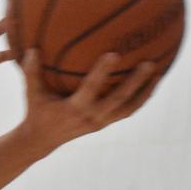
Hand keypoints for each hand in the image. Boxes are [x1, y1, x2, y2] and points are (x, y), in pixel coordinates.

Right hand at [19, 49, 158, 148]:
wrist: (42, 140)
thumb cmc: (37, 112)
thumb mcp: (32, 94)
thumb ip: (32, 73)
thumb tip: (32, 49)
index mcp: (74, 108)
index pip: (91, 88)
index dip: (102, 72)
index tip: (114, 55)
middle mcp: (91, 116)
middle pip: (119, 99)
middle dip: (136, 82)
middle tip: (149, 63)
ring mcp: (100, 122)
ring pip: (128, 107)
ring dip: (145, 92)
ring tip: (158, 74)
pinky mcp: (104, 124)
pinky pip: (127, 111)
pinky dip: (140, 99)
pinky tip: (149, 85)